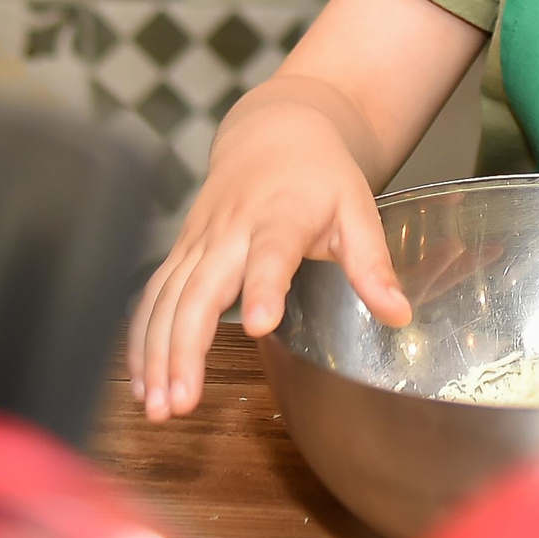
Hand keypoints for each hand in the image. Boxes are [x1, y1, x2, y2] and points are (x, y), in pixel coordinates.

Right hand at [127, 88, 411, 421]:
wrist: (274, 131)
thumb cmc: (320, 175)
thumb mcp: (357, 211)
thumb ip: (372, 265)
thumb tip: (398, 314)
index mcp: (281, 216)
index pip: (271, 252)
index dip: (264, 286)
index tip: (259, 324)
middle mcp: (230, 229)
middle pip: (199, 289)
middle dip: (184, 347)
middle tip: (182, 401)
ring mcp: (198, 240)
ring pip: (166, 298)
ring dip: (155, 353)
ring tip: (158, 407)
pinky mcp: (180, 250)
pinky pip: (152, 296)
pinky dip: (141, 339)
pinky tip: (142, 382)